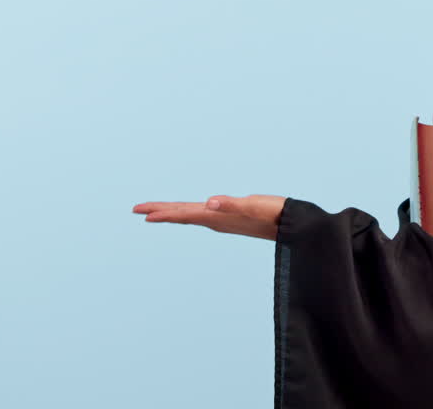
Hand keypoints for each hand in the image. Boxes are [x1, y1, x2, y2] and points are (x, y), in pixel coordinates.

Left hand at [132, 194, 287, 240]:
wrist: (295, 229)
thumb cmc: (276, 215)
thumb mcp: (253, 206)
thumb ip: (232, 205)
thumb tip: (209, 203)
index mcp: (218, 217)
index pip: (184, 213)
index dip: (163, 213)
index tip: (142, 213)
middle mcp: (218, 221)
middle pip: (183, 215)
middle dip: (161, 212)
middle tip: (137, 210)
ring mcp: (225, 221)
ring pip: (192, 217)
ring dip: (173, 214)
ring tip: (156, 213)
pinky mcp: (233, 220)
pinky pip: (204, 216)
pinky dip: (191, 213)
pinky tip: (192, 213)